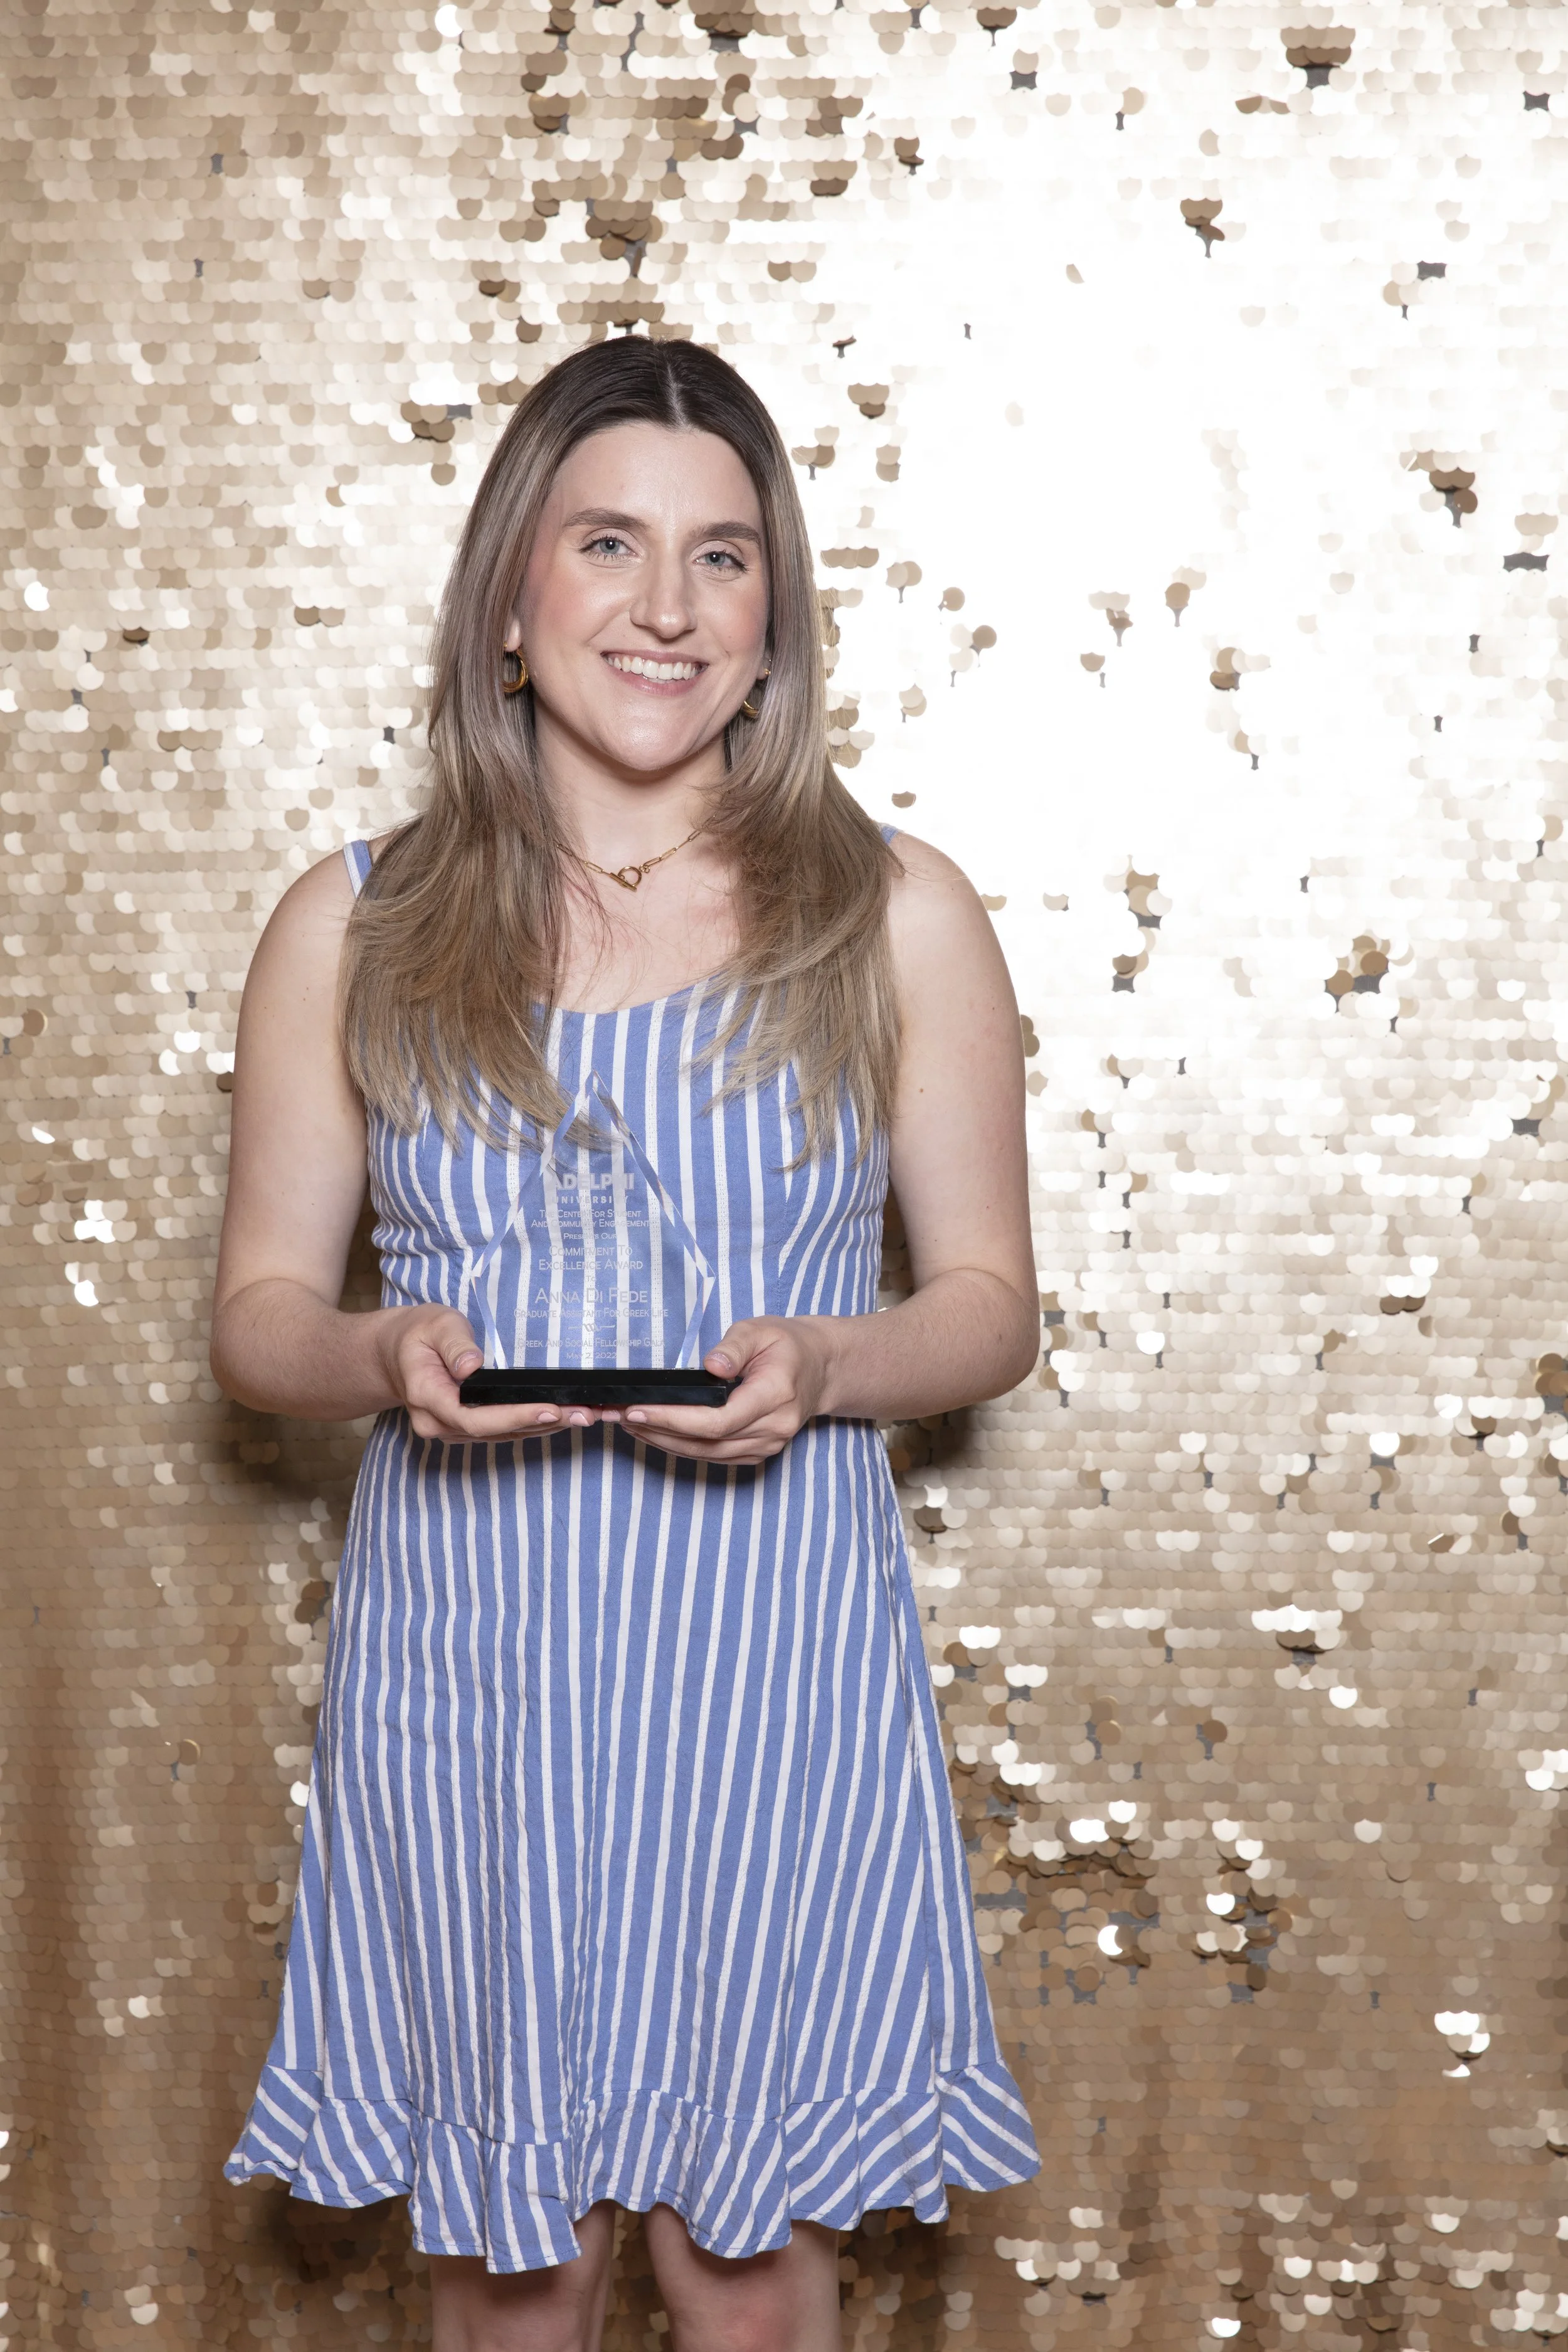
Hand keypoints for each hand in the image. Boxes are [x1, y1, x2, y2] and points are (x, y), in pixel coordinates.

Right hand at [374, 1305, 570, 1444]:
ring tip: (583, 1416)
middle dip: (541, 1423)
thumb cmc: (416, 1335)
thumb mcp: (433, 1325)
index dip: (514, 1417)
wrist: (392, 1355)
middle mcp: (438, 1424)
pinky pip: (500, 1432)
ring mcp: (451, 1431)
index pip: (474, 1417)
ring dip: (542, 1427)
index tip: (550, 1409)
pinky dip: (531, 1425)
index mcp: (427, 1397)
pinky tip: (560, 1418)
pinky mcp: (464, 1429)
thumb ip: (454, 1344)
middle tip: (584, 1414)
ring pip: (501, 1436)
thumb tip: (472, 1365)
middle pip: (494, 1432)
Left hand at [621, 1316, 834, 1465]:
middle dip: (658, 1430)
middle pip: (707, 1442)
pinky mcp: (756, 1452)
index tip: (637, 1409)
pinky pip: (713, 1456)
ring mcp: (766, 1445)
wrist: (820, 1369)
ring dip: (663, 1442)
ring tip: (629, 1423)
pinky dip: (681, 1446)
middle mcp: (773, 1428)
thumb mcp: (761, 1330)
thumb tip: (711, 1365)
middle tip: (618, 1416)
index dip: (674, 1419)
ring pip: (707, 1454)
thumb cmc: (787, 1346)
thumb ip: (735, 1346)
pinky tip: (656, 1433)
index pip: (718, 1419)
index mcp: (776, 1396)